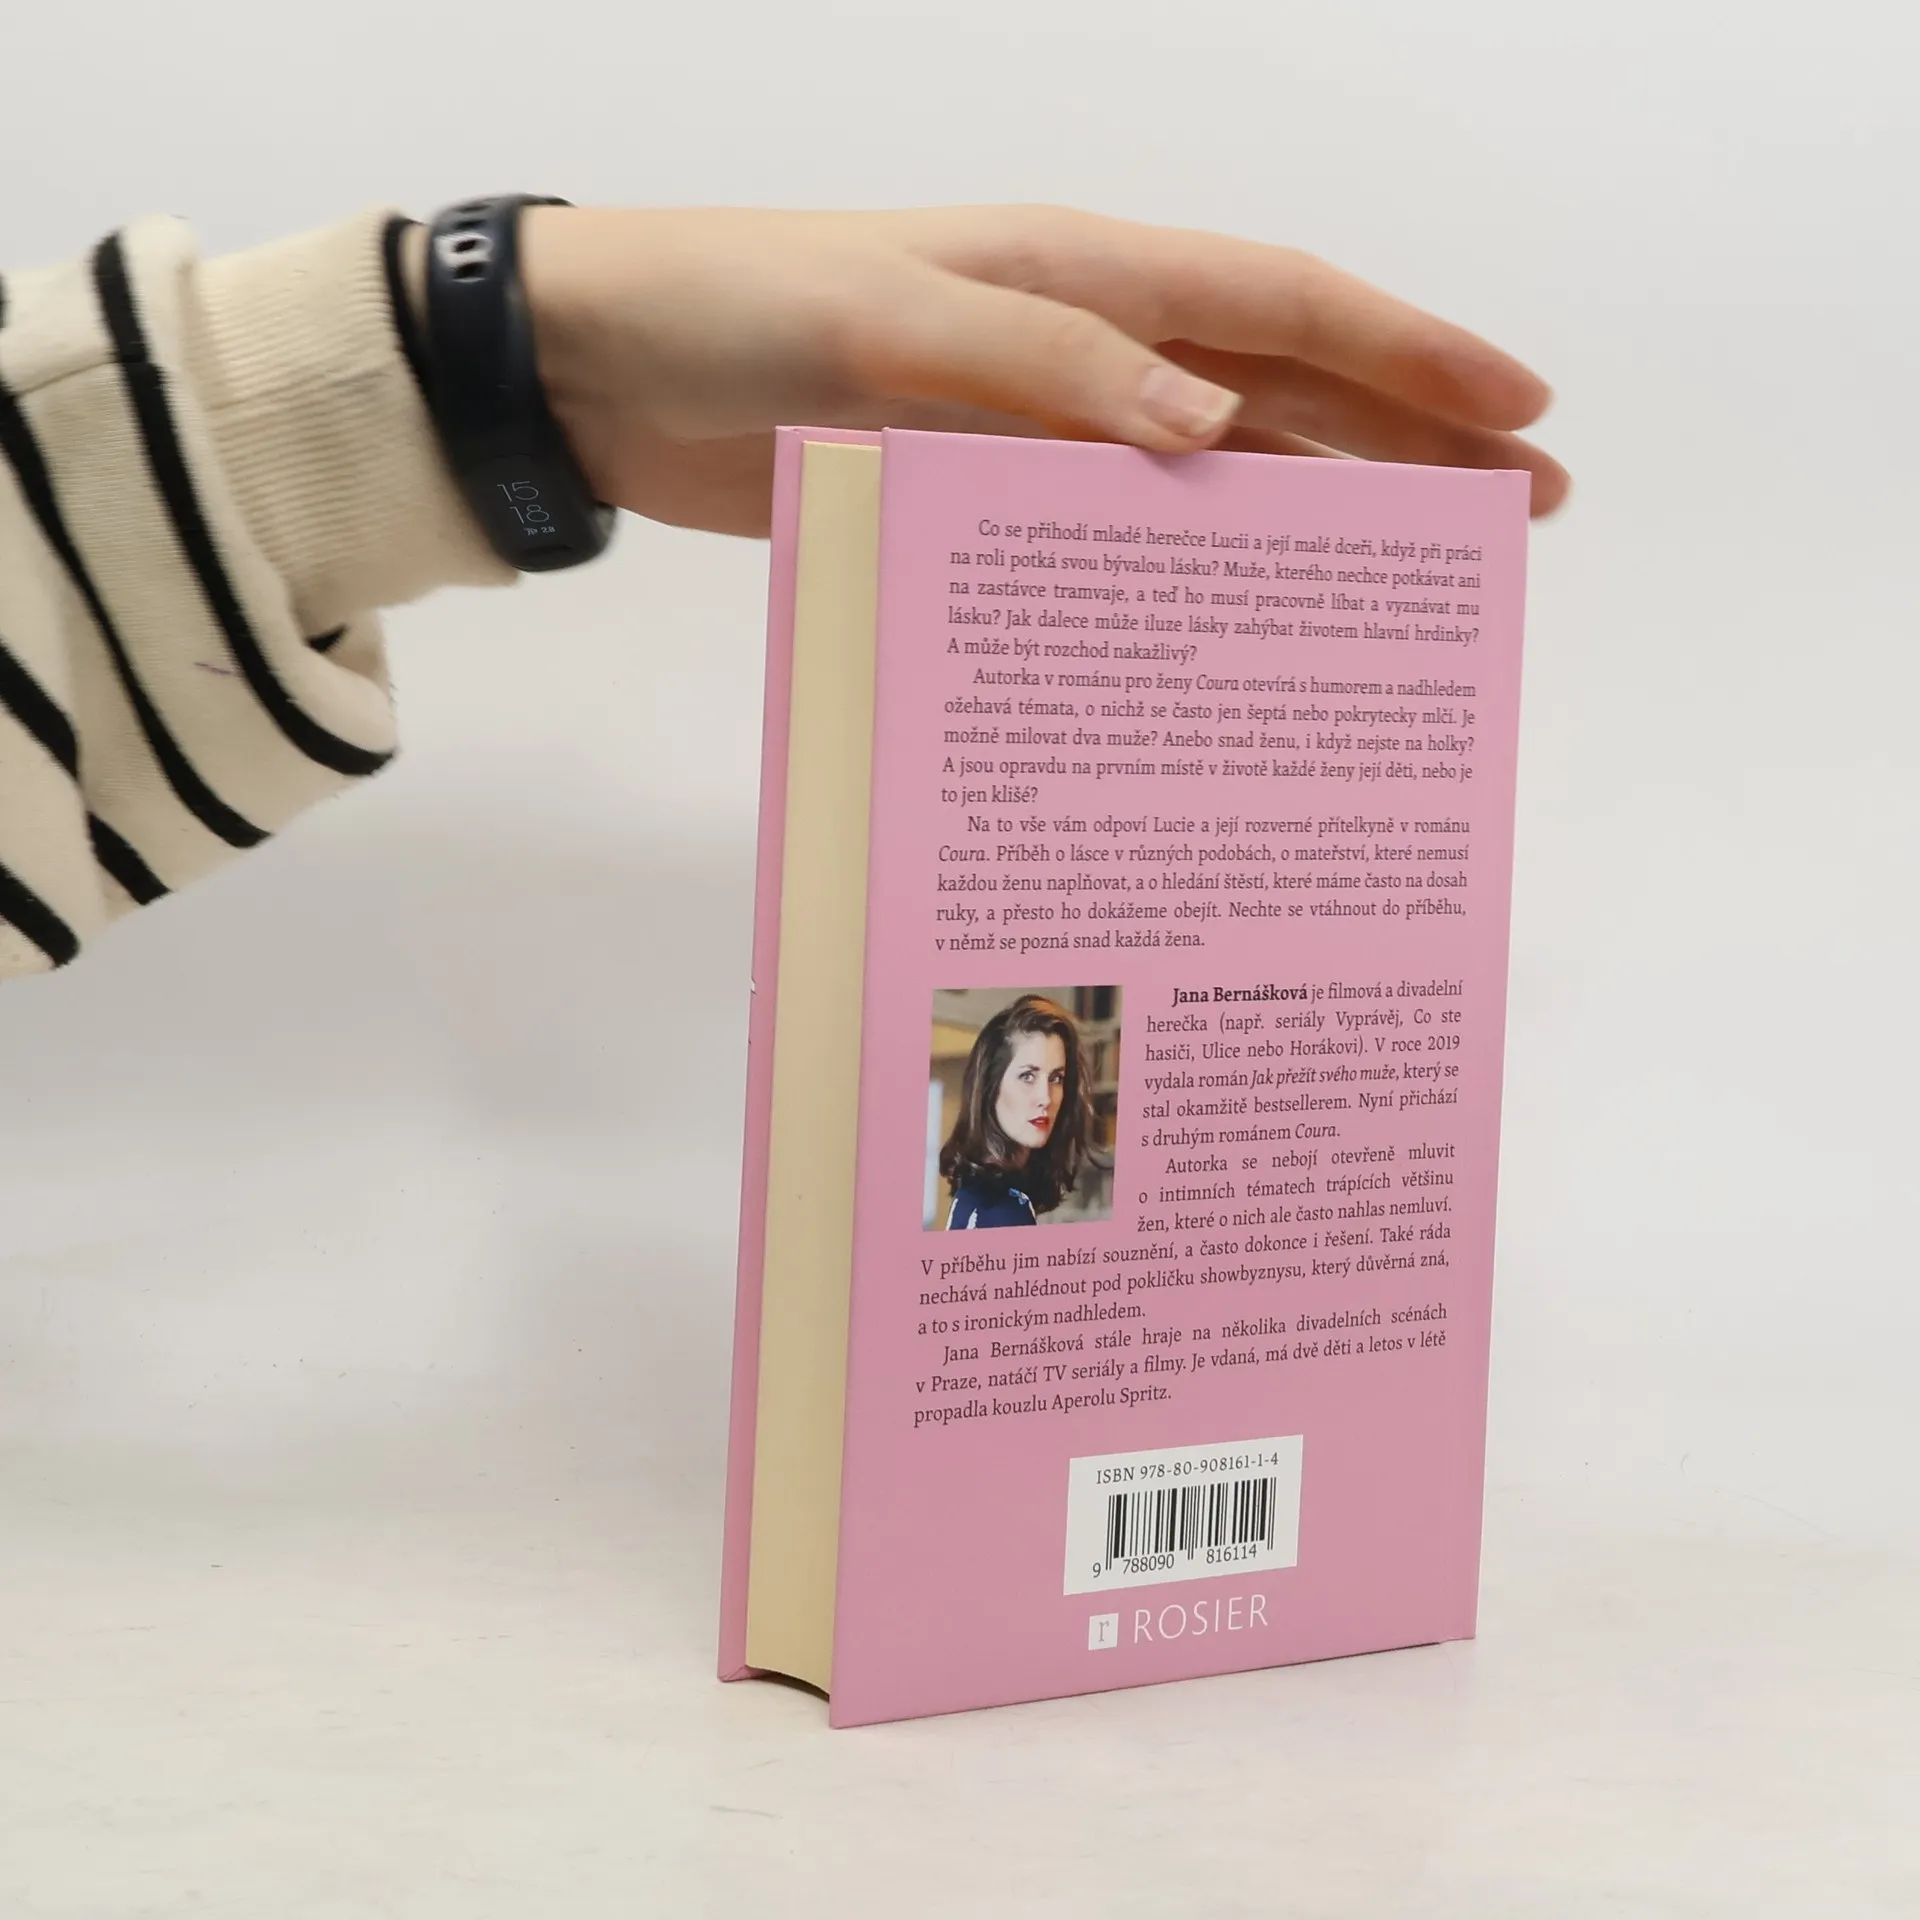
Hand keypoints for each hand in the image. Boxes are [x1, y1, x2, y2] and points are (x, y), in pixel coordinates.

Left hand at [513, 203, 1568, 538]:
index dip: (1410, 354)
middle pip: (1285, 387)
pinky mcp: (985, 489)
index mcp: (1082, 271)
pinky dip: (1191, 562)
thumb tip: (1214, 425)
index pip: (1284, 305)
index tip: (1518, 414)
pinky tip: (1242, 610)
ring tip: (1424, 563)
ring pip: (1220, 461)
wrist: (609, 373)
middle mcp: (1084, 341)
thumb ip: (1049, 364)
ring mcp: (1040, 419)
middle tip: (1522, 504)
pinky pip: (1121, 526)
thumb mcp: (890, 323)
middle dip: (1408, 438)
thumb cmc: (738, 310)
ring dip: (1323, 504)